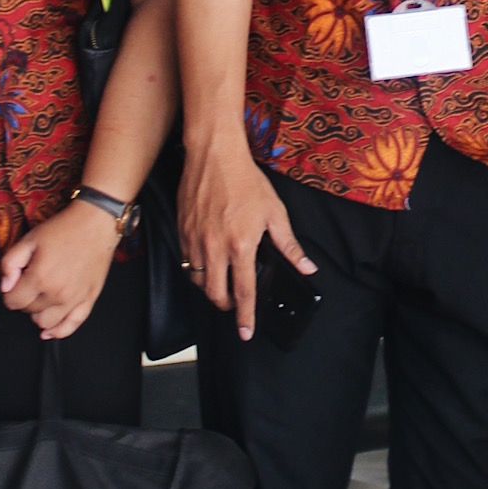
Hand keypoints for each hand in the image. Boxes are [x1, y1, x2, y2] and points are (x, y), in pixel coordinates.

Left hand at [0, 202, 120, 340]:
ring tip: (40, 299)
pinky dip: (59, 331)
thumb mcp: (29, 239)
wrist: (96, 224)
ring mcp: (74, 299)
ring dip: (38, 315)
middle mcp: (57, 293)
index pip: (13, 302)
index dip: (9, 294)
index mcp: (40, 277)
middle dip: (24, 300)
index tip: (14, 285)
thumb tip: (5, 286)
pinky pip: (72, 325)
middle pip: (29, 311)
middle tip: (30, 284)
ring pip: (46, 323)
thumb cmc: (63, 229)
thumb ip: (11, 263)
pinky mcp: (89, 300)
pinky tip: (50, 331)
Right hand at [178, 132, 314, 340]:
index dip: (246, 316)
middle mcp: (215, 247)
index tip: (246, 332)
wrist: (214, 156)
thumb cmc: (246, 180)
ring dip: (211, 288)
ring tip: (223, 283)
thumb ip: (289, 245)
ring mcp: (195, 240)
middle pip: (215, 294)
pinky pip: (187, 262)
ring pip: (198, 280)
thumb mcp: (275, 213)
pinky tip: (208, 262)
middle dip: (226, 306)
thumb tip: (305, 267)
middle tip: (235, 305)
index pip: (244, 292)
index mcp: (241, 245)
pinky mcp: (182, 231)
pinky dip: (197, 269)